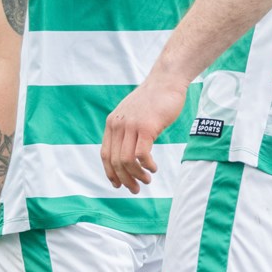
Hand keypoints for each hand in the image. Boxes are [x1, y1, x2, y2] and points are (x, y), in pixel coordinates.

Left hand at [100, 75, 187, 192]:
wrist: (166, 81)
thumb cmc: (153, 99)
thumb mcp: (132, 114)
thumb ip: (126, 130)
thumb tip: (127, 153)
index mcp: (112, 123)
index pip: (105, 154)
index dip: (110, 173)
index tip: (118, 185)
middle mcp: (118, 125)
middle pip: (115, 161)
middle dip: (125, 179)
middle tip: (136, 189)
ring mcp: (131, 126)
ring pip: (127, 160)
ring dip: (137, 175)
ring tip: (147, 180)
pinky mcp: (146, 127)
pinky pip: (142, 155)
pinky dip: (147, 166)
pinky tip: (153, 168)